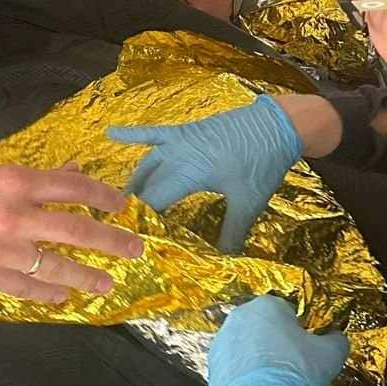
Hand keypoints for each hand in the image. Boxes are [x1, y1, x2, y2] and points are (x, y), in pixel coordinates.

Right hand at [0, 164, 138, 302]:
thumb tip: (71, 172)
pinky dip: (49, 292)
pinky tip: (63, 294)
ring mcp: (3, 248)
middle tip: (134, 249)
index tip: (122, 206)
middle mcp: (16, 214)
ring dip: (86, 275)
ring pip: (57, 265)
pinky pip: (28, 288)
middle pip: (76, 229)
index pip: (72, 187)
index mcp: (17, 181)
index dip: (102, 197)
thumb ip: (34, 179)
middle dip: (111, 241)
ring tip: (107, 283)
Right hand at [107, 95, 301, 252]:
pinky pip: (152, 133)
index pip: (155, 201)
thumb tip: (224, 260)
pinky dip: (131, 135)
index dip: (143, 220)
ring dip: (134, 181)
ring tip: (121, 201)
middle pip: (147, 184)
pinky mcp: (184, 130)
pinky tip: (110, 133)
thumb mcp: (249, 203)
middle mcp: (176, 155)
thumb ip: (233, 232)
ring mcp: (178, 140)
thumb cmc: (262, 164)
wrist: (276, 125)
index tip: (132, 237)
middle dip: (135, 205)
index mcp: (189, 174)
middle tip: (122, 225)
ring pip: (146, 162)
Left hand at [207, 294, 347, 385]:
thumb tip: (337, 338)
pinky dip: (244, 372)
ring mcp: (223, 340)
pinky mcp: (213, 363)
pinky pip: (233, 363)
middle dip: (276, 341)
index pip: (287, 311)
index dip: (299, 330)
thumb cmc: (293, 377)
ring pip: (246, 344)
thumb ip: (337, 339)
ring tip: (274, 378)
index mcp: (267, 305)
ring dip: (258, 356)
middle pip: (264, 325)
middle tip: (290, 363)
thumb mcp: (330, 355)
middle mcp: (240, 317)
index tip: (304, 346)